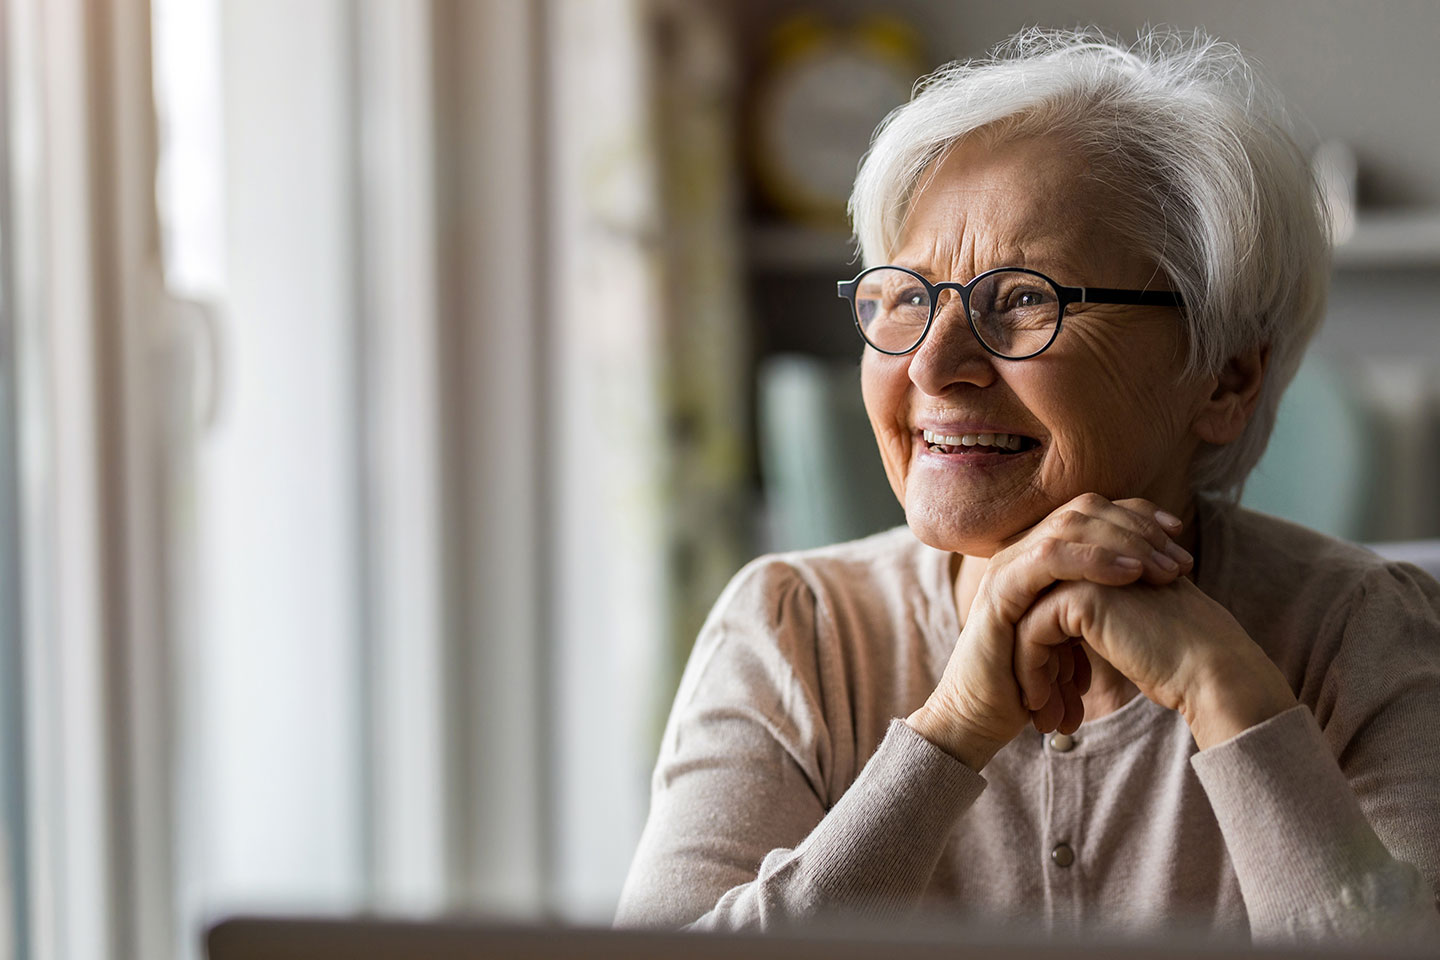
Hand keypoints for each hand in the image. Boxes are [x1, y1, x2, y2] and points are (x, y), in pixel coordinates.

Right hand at [907, 493, 1192, 770]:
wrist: (979, 721)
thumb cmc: (1028, 687)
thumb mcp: (1075, 641)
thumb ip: (1099, 612)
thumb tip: (1150, 600)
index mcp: (1038, 558)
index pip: (1092, 513)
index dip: (1138, 517)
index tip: (1179, 539)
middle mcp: (1021, 553)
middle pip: (1084, 509)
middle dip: (1139, 529)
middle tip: (1180, 563)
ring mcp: (1008, 568)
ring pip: (1068, 526)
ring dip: (1124, 543)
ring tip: (1163, 571)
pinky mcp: (1000, 591)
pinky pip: (1049, 558)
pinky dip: (1093, 560)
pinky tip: (1130, 574)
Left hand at [1012, 573, 1296, 748]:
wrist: (1213, 672)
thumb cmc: (1178, 664)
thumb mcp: (1127, 636)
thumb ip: (1095, 629)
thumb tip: (1059, 656)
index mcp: (1102, 564)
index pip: (1050, 607)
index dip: (1047, 656)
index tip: (1050, 698)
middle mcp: (1091, 560)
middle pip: (1034, 611)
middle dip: (1034, 666)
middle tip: (1039, 711)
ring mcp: (1085, 572)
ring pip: (1027, 622)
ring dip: (1029, 672)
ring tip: (1041, 718)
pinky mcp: (1080, 595)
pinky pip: (1033, 632)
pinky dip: (1031, 672)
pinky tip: (1041, 705)